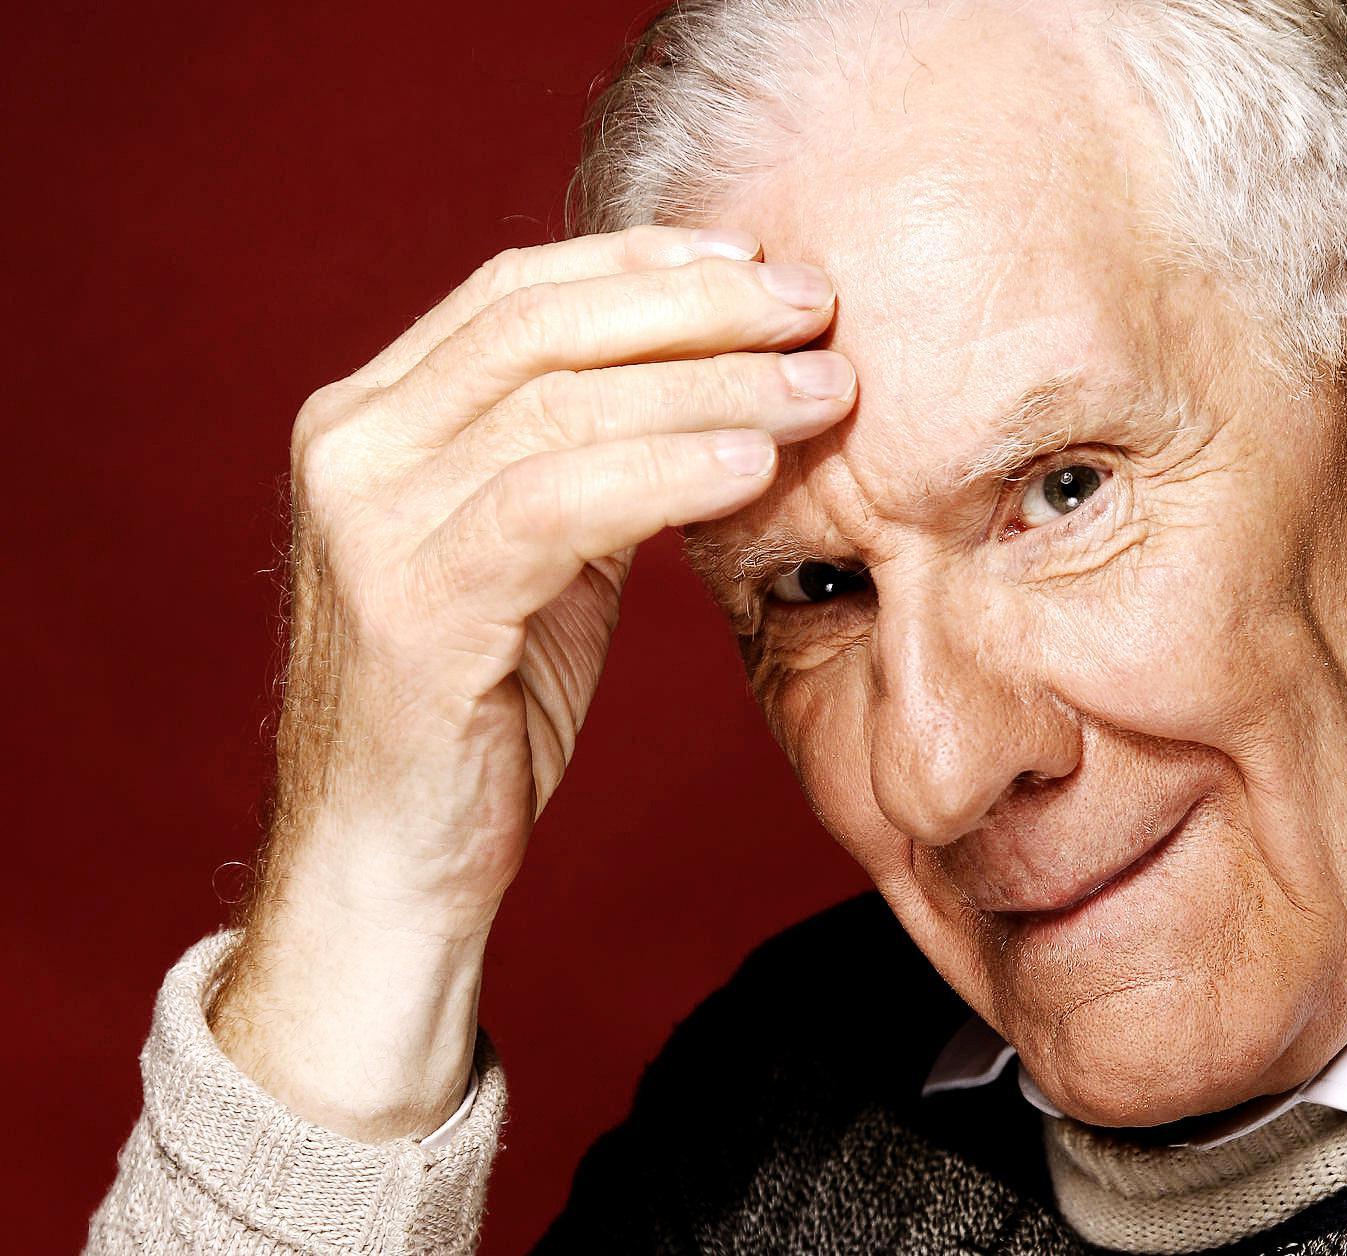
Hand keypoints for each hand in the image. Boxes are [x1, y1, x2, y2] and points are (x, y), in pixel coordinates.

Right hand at [207, 226, 852, 1138]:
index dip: (645, 264)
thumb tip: (717, 382)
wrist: (387, 862)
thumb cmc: (479, 708)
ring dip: (712, 386)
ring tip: (821, 387)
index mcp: (375, 417)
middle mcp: (354, 447)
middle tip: (817, 309)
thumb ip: (586, 460)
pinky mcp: (414, 604)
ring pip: (560, 406)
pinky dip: (667, 473)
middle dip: (697, 307)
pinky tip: (754, 465)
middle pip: (543, 325)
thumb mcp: (535, 555)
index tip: (759, 263)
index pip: (517, 293)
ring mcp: (372, 522)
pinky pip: (559, 503)